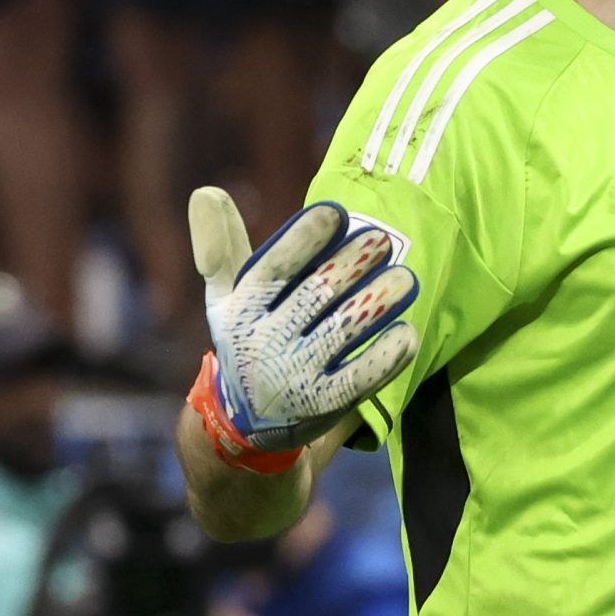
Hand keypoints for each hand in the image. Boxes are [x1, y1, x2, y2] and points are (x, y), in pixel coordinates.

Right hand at [191, 187, 419, 453]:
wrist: (246, 424)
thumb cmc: (247, 340)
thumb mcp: (226, 297)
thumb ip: (220, 245)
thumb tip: (207, 191)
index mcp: (240, 310)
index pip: (271, 269)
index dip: (302, 239)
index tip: (334, 213)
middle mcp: (262, 343)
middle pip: (312, 296)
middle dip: (349, 266)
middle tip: (382, 240)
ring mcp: (292, 378)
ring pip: (340, 334)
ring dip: (375, 304)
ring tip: (405, 278)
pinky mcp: (320, 407)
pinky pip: (357, 380)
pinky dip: (384, 358)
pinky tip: (408, 334)